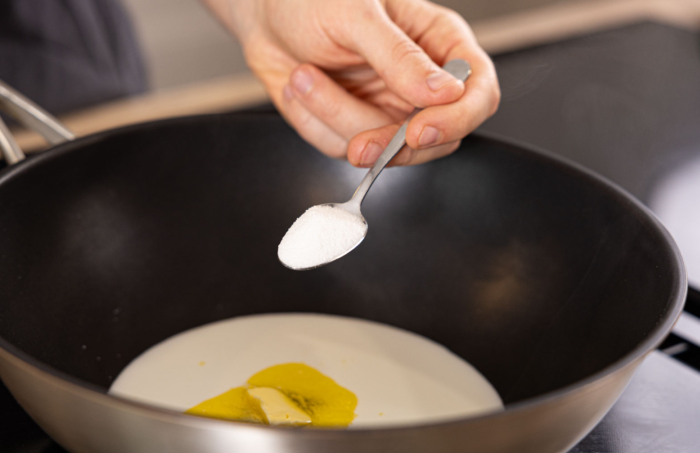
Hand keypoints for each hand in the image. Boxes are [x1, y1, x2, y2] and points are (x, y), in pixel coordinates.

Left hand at [205, 0, 498, 166]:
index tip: (418, 129)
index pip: (477, 92)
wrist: (264, 11)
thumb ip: (399, 56)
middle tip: (355, 139)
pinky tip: (301, 89)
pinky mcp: (352, 125)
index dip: (456, 119)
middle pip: (433, 138)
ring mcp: (385, 108)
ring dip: (331, 116)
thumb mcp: (356, 14)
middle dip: (386, 141)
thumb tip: (443, 92)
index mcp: (437, 42)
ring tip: (304, 75)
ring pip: (379, 149)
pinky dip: (312, 123)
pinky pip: (339, 147)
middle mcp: (417, 81)